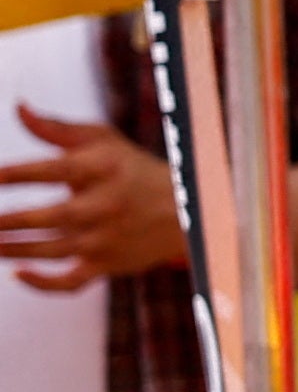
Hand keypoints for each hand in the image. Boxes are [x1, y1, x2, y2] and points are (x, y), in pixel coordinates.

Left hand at [0, 106, 187, 291]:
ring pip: (55, 250)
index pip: (57, 170)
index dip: (19, 174)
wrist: (185, 211)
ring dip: (16, 250)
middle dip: (13, 221)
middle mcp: (107, 204)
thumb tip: (18, 107)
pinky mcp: (107, 265)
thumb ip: (55, 127)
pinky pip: (73, 282)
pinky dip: (45, 284)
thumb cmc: (130, 169)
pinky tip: (18, 274)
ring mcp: (108, 238)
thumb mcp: (103, 141)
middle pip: (55, 216)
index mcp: (104, 169)